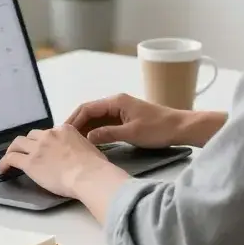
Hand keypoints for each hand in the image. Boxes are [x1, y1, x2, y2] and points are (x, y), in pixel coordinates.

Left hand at [0, 124, 126, 199]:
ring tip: (10, 159)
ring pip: (18, 143)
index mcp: (65, 130)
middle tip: (26, 153)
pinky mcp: (30, 162)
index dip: (44, 141)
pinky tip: (3, 170)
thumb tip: (79, 153)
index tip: (43, 149)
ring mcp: (38, 148)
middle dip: (28, 144)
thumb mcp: (89, 147)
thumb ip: (79, 146)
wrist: (88, 175)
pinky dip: (4, 163)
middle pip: (32, 135)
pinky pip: (11, 158)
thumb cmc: (94, 166)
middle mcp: (49, 135)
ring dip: (13, 150)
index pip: (49, 132)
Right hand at [66, 93, 226, 148]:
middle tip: (64, 139)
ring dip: (85, 129)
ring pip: (96, 118)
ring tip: (73, 143)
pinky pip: (104, 123)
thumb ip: (108, 134)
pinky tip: (89, 143)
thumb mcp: (132, 133)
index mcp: (116, 101)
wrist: (180, 128)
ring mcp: (120, 110)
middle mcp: (116, 102)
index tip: (63, 133)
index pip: (87, 108)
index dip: (74, 120)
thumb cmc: (158, 129)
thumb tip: (87, 138)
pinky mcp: (125, 118)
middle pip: (89, 112)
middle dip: (76, 124)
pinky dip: (95, 131)